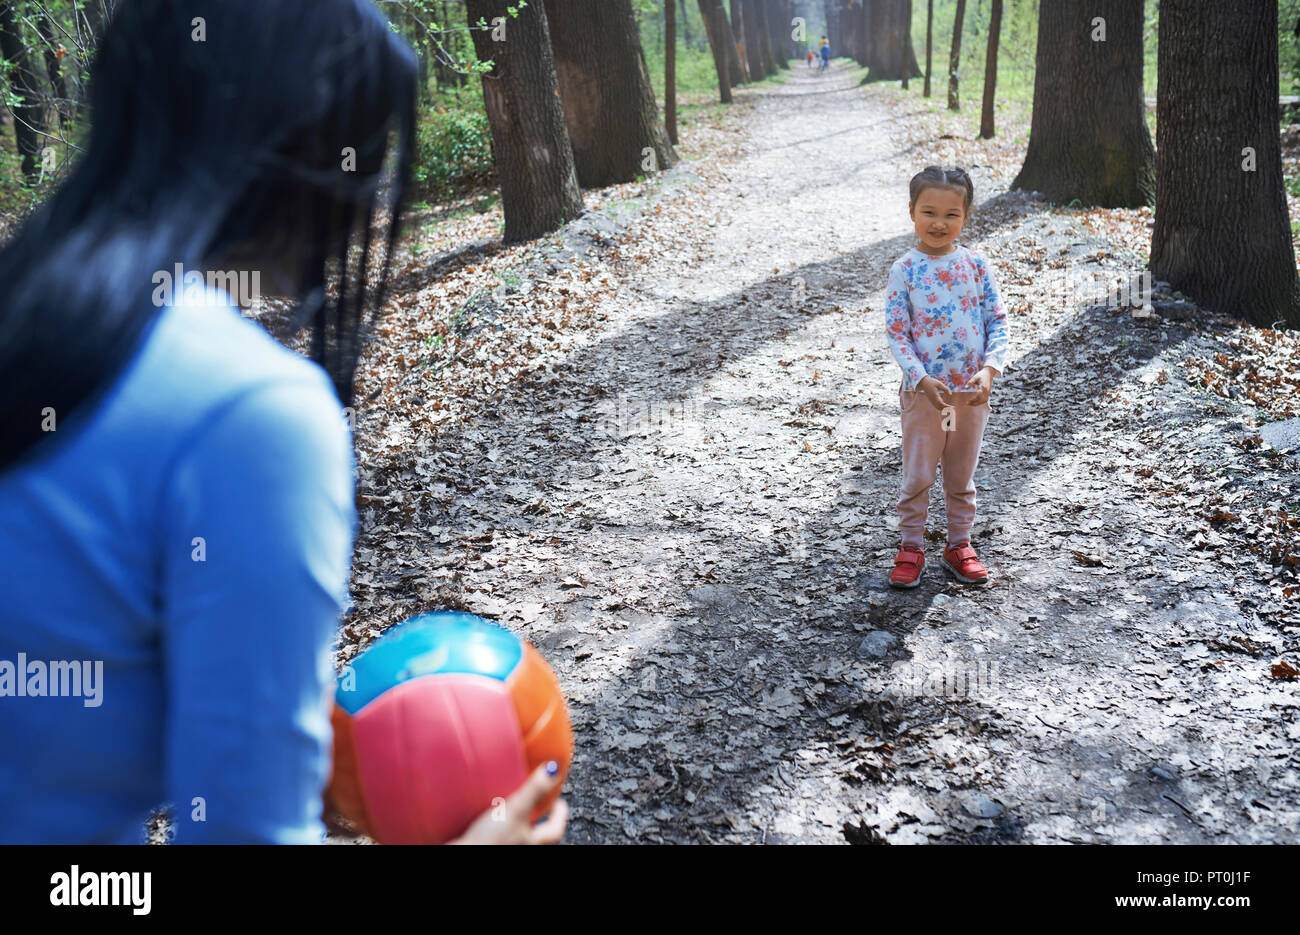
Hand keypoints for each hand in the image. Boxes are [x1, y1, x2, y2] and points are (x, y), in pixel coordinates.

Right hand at [449, 762, 568, 844]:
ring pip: (517, 834)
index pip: (555, 829)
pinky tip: (486, 817)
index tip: (559, 801)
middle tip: (536, 802)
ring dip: (516, 821)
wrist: (462, 853)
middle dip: (538, 817)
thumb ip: (534, 790)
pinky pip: (499, 835)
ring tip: (510, 806)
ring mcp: (505, 845)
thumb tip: (553, 769)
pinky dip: (497, 825)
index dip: (560, 814)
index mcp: (534, 842)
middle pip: (538, 833)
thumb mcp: (515, 810)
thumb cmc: (489, 842)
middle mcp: (522, 846)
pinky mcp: (488, 844)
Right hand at [917, 375, 952, 411]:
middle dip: (946, 409)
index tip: (952, 407)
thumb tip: (950, 394)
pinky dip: (941, 407)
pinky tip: (945, 405)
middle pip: (939, 407)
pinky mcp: (931, 400)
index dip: (947, 406)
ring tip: (950, 407)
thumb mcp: (939, 384)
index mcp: (935, 396)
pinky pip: (936, 406)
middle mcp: (933, 399)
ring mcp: (931, 400)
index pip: (941, 404)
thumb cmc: (932, 382)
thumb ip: (945, 389)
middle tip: (953, 408)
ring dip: (943, 408)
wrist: (923, 383)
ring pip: (937, 407)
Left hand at [961, 367, 994, 404]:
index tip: (968, 401)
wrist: (989, 372)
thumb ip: (971, 382)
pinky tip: (974, 402)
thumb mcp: (975, 377)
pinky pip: (985, 399)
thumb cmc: (982, 374)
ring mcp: (988, 392)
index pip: (979, 396)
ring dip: (978, 403)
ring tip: (970, 404)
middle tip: (967, 403)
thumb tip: (966, 387)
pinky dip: (980, 402)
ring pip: (984, 401)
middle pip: (982, 400)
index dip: (973, 400)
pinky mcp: (988, 392)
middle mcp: (987, 390)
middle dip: (975, 403)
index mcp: (984, 386)